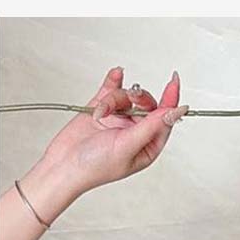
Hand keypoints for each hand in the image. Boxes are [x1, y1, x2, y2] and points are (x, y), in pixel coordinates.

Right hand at [38, 66, 188, 193]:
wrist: (63, 164)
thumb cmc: (96, 166)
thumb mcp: (129, 146)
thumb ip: (152, 126)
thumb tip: (175, 112)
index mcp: (147, 145)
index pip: (165, 119)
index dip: (171, 100)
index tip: (174, 80)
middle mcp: (135, 132)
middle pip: (147, 103)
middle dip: (138, 98)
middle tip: (131, 97)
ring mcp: (119, 119)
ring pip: (126, 96)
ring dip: (113, 99)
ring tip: (101, 112)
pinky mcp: (102, 109)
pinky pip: (111, 88)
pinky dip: (113, 81)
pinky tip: (116, 74)